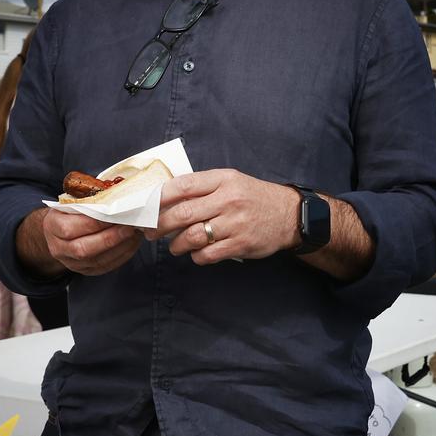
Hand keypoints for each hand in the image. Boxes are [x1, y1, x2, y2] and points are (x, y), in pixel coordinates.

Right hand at [42, 207, 141, 275]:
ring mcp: (71, 263)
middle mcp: (59, 248)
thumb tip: (114, 197)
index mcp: (52, 226)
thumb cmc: (70, 212)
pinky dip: (121, 256)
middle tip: (129, 227)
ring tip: (133, 234)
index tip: (114, 214)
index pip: (70, 228)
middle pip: (83, 249)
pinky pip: (105, 267)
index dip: (94, 223)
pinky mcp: (85, 271)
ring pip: (96, 261)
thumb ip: (87, 201)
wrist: (59, 231)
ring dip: (119, 247)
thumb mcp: (72, 201)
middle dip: (109, 238)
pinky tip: (131, 244)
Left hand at [144, 170, 299, 264]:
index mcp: (223, 179)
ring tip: (173, 246)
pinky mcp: (241, 244)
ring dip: (177, 244)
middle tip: (150, 232)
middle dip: (160, 225)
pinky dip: (196, 256)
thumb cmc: (252, 197)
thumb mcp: (230, 182)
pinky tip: (195, 253)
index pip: (183, 185)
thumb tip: (166, 198)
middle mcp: (228, 199)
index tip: (146, 206)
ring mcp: (235, 223)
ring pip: (193, 236)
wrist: (288, 214)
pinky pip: (208, 254)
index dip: (160, 197)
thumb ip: (202, 188)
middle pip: (183, 213)